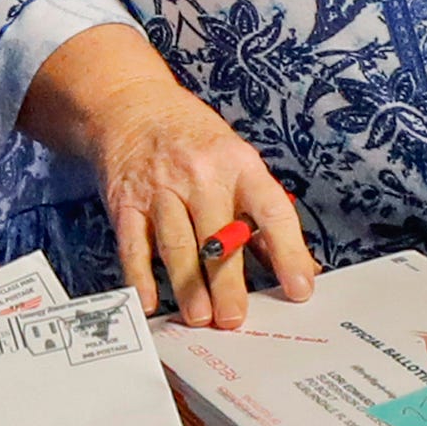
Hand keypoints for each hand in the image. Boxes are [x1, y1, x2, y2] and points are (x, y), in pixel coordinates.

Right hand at [83, 67, 315, 329]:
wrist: (131, 107)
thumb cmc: (193, 141)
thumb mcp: (236, 161)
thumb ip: (261, 215)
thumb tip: (300, 266)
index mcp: (239, 165)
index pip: (272, 211)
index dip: (289, 252)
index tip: (299, 288)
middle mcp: (202, 175)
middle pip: (219, 236)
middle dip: (228, 282)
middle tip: (234, 319)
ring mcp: (161, 188)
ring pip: (177, 244)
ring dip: (188, 285)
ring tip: (199, 317)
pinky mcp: (126, 201)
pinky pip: (133, 244)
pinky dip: (140, 275)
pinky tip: (149, 300)